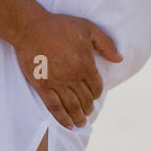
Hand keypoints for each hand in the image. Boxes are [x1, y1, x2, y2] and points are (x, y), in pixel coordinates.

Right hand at [15, 12, 123, 128]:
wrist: (31, 28)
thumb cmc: (60, 26)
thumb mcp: (88, 28)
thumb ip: (106, 44)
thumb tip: (119, 59)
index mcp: (85, 65)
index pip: (96, 87)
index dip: (96, 93)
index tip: (94, 95)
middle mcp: (73, 77)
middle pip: (85, 99)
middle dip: (88, 108)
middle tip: (87, 112)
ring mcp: (57, 83)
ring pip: (71, 106)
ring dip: (78, 117)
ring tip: (80, 122)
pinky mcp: (42, 86)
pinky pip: (54, 107)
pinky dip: (62, 118)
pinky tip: (67, 125)